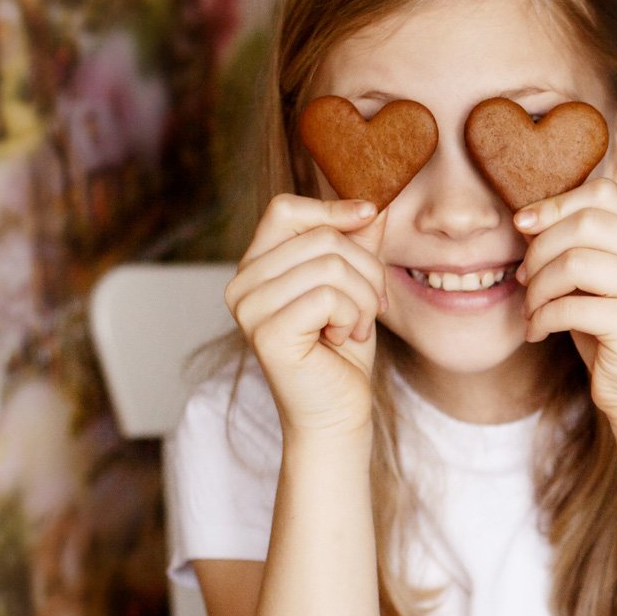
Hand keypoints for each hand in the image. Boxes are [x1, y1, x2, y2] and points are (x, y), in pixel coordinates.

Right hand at [224, 193, 384, 438]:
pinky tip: (343, 340)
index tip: (371, 216)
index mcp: (256, 266)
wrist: (338, 413)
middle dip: (367, 270)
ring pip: (331, 265)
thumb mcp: (354, 286)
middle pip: (322, 237)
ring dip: (363, 298)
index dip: (332, 209)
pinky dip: (352, 316)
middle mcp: (242, 283)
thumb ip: (357, 243)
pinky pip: (328, 296)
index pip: (285, 209)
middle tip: (371, 307)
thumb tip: (374, 202)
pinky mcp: (266, 332)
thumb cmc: (343, 351)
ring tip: (355, 327)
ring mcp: (248, 308)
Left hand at [513, 178, 616, 436]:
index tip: (522, 227)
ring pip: (575, 261)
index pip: (603, 193)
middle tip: (524, 278)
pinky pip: (570, 305)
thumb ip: (582, 248)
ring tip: (531, 308)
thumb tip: (530, 217)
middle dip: (540, 248)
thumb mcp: (602, 285)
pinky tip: (538, 332)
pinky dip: (542, 317)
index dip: (554, 204)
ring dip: (538, 286)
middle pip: (586, 221)